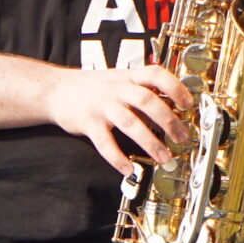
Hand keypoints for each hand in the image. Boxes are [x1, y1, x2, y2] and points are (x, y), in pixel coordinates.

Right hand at [46, 64, 194, 176]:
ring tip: (163, 157)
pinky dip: (117, 157)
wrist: (55, 89)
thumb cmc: (93, 88)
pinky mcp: (88, 123)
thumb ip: (142, 93)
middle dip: (168, 121)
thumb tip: (172, 111)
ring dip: (150, 142)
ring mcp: (102, 105)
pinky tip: (128, 168)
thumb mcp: (120, 81)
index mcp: (129, 77)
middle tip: (181, 138)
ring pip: (130, 123)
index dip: (174, 87)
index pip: (155, 74)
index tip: (188, 103)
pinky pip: (105, 143)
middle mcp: (117, 89)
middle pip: (147, 101)